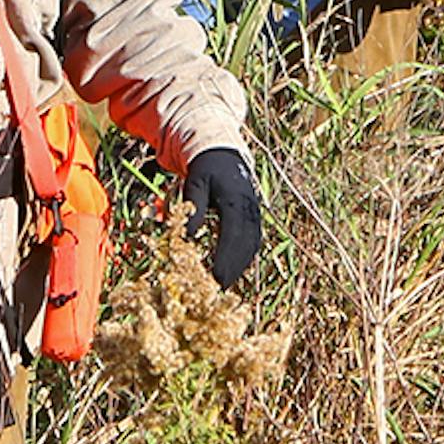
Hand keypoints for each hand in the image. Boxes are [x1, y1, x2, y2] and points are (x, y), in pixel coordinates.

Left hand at [182, 147, 261, 288]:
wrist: (223, 154)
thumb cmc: (206, 169)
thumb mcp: (195, 184)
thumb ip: (193, 209)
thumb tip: (188, 236)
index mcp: (236, 199)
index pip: (233, 234)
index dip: (226, 258)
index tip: (216, 277)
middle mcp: (250, 208)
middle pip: (246, 244)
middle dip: (234, 267)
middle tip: (220, 289)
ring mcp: (255, 212)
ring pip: (252, 244)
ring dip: (240, 265)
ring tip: (226, 283)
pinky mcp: (254, 216)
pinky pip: (253, 240)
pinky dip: (244, 256)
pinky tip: (234, 269)